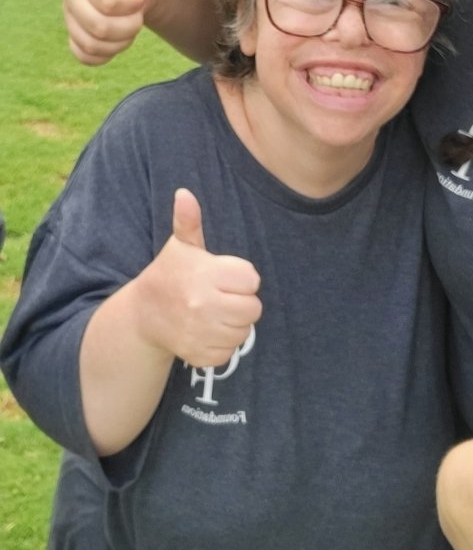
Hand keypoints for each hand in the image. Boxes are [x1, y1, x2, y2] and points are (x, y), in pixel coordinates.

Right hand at [61, 0, 162, 64]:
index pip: (108, 1)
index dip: (133, 3)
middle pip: (101, 27)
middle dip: (131, 24)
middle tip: (141, 8)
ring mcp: (70, 15)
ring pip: (94, 44)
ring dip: (122, 40)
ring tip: (133, 21)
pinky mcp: (75, 34)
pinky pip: (85, 56)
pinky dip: (106, 54)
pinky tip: (120, 38)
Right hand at [135, 189, 261, 368]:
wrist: (142, 315)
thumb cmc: (171, 275)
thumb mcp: (180, 246)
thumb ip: (188, 220)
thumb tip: (184, 193)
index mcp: (205, 274)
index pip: (252, 280)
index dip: (243, 279)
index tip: (226, 277)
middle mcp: (202, 305)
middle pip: (253, 309)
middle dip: (242, 302)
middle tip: (223, 297)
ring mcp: (199, 332)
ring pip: (244, 332)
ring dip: (234, 324)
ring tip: (215, 312)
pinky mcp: (198, 355)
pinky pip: (229, 351)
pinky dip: (222, 344)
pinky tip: (207, 331)